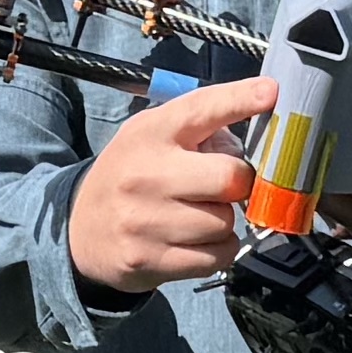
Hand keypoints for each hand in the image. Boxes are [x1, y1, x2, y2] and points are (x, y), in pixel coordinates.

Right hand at [69, 76, 275, 296]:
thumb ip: (200, 132)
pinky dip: (218, 251)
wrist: (81, 230)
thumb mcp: (152, 138)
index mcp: (150, 133)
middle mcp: (146, 174)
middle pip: (230, 178)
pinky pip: (217, 257)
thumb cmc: (132, 176)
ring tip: (201, 215)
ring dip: (225, 221)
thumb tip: (257, 147)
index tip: (270, 92)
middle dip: (239, 184)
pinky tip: (197, 241)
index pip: (201, 109)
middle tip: (225, 187)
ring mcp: (145, 221)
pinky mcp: (150, 260)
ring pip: (226, 223)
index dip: (239, 99)